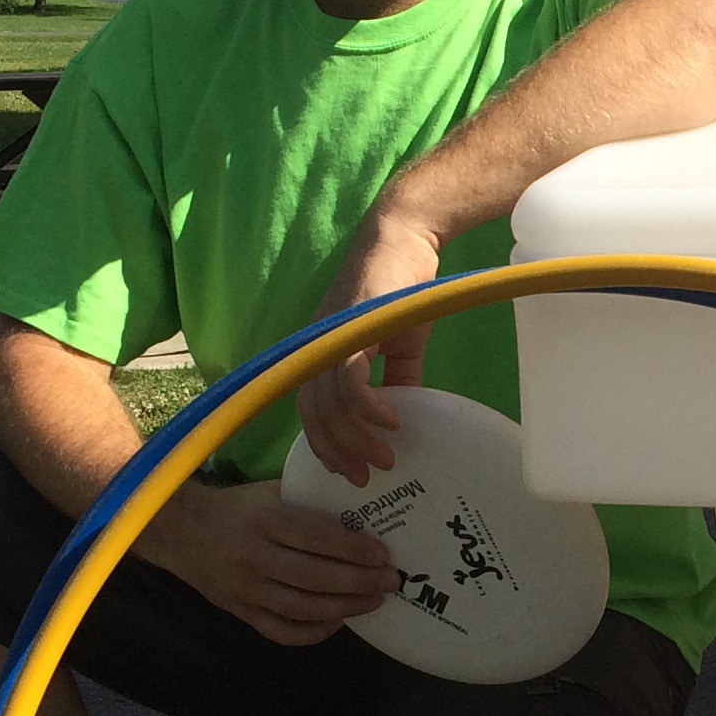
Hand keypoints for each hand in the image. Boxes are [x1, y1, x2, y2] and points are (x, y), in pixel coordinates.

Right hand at [151, 478, 395, 646]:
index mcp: (263, 520)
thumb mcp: (269, 492)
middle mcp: (253, 557)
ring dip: (344, 608)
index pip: (315, 538)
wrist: (183, 533)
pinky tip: (338, 621)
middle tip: (389, 581)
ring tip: (373, 601)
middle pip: (313, 577)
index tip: (382, 554)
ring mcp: (246, 590)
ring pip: (301, 608)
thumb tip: (363, 506)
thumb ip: (308, 499)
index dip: (352, 549)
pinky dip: (313, 633)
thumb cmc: (238, 508)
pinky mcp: (241, 612)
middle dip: (358, 582)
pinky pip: (281, 632)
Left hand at [299, 203, 445, 483]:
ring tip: (385, 459)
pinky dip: (369, 408)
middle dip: (337, 453)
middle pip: (312, 414)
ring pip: (329, 404)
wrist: (406, 237)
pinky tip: (391, 422)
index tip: (350, 470)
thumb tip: (402, 412)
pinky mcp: (352, 329)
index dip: (324, 444)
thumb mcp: (398, 342)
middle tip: (365, 477)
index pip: (309, 408)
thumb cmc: (401, 285)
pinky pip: (351, 380)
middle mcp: (315, 347)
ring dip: (356, 438)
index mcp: (320, 352)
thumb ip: (395, 377)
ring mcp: (331, 338)